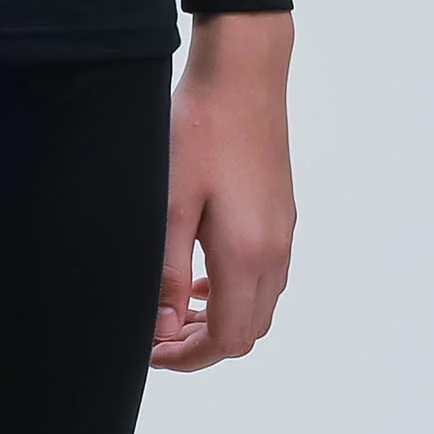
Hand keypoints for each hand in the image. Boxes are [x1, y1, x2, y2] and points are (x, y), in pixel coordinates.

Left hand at [154, 10, 293, 370]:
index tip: (150, 351)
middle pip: (248, 330)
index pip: (227, 340)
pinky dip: (234, 291)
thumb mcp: (169, 206)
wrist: (242, 75)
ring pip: (259, 305)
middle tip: (157, 335)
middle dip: (202, 345)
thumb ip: (167, 274)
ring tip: (174, 309)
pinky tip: (201, 275)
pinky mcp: (281, 214)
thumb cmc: (199, 131)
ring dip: (219, 319)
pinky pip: (265, 275)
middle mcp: (274, 251)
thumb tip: (163, 331)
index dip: (188, 358)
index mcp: (247, 255)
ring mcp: (282, 232)